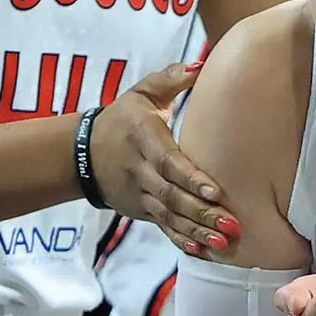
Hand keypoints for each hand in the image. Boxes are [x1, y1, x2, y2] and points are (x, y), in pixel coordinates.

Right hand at [92, 61, 239, 255]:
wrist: (82, 153)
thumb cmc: (122, 118)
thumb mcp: (141, 92)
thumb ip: (170, 79)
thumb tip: (201, 64)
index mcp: (143, 139)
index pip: (169, 162)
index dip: (191, 178)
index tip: (216, 191)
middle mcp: (140, 171)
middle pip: (173, 196)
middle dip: (202, 212)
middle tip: (233, 224)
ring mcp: (139, 194)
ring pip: (170, 217)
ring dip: (198, 231)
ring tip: (225, 242)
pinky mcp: (141, 211)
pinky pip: (163, 228)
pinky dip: (181, 241)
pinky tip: (202, 251)